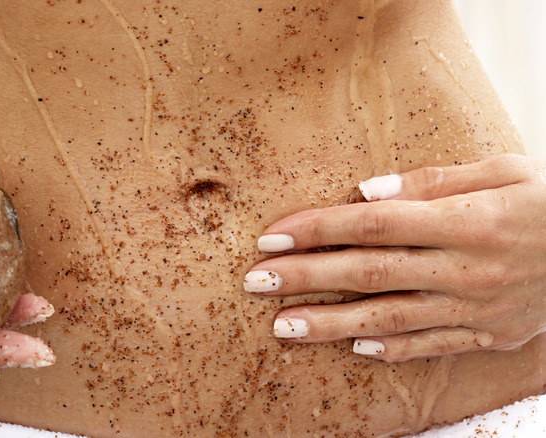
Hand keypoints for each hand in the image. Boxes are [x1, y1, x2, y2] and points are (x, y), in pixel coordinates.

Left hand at [246, 154, 545, 362]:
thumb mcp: (505, 171)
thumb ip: (433, 181)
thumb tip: (365, 193)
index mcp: (467, 220)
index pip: (373, 224)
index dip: (318, 230)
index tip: (272, 235)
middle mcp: (466, 269)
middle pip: (369, 273)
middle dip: (306, 278)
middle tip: (255, 281)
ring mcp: (476, 309)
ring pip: (389, 319)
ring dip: (330, 324)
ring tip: (282, 326)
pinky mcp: (488, 335)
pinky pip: (431, 347)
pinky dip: (390, 350)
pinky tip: (352, 348)